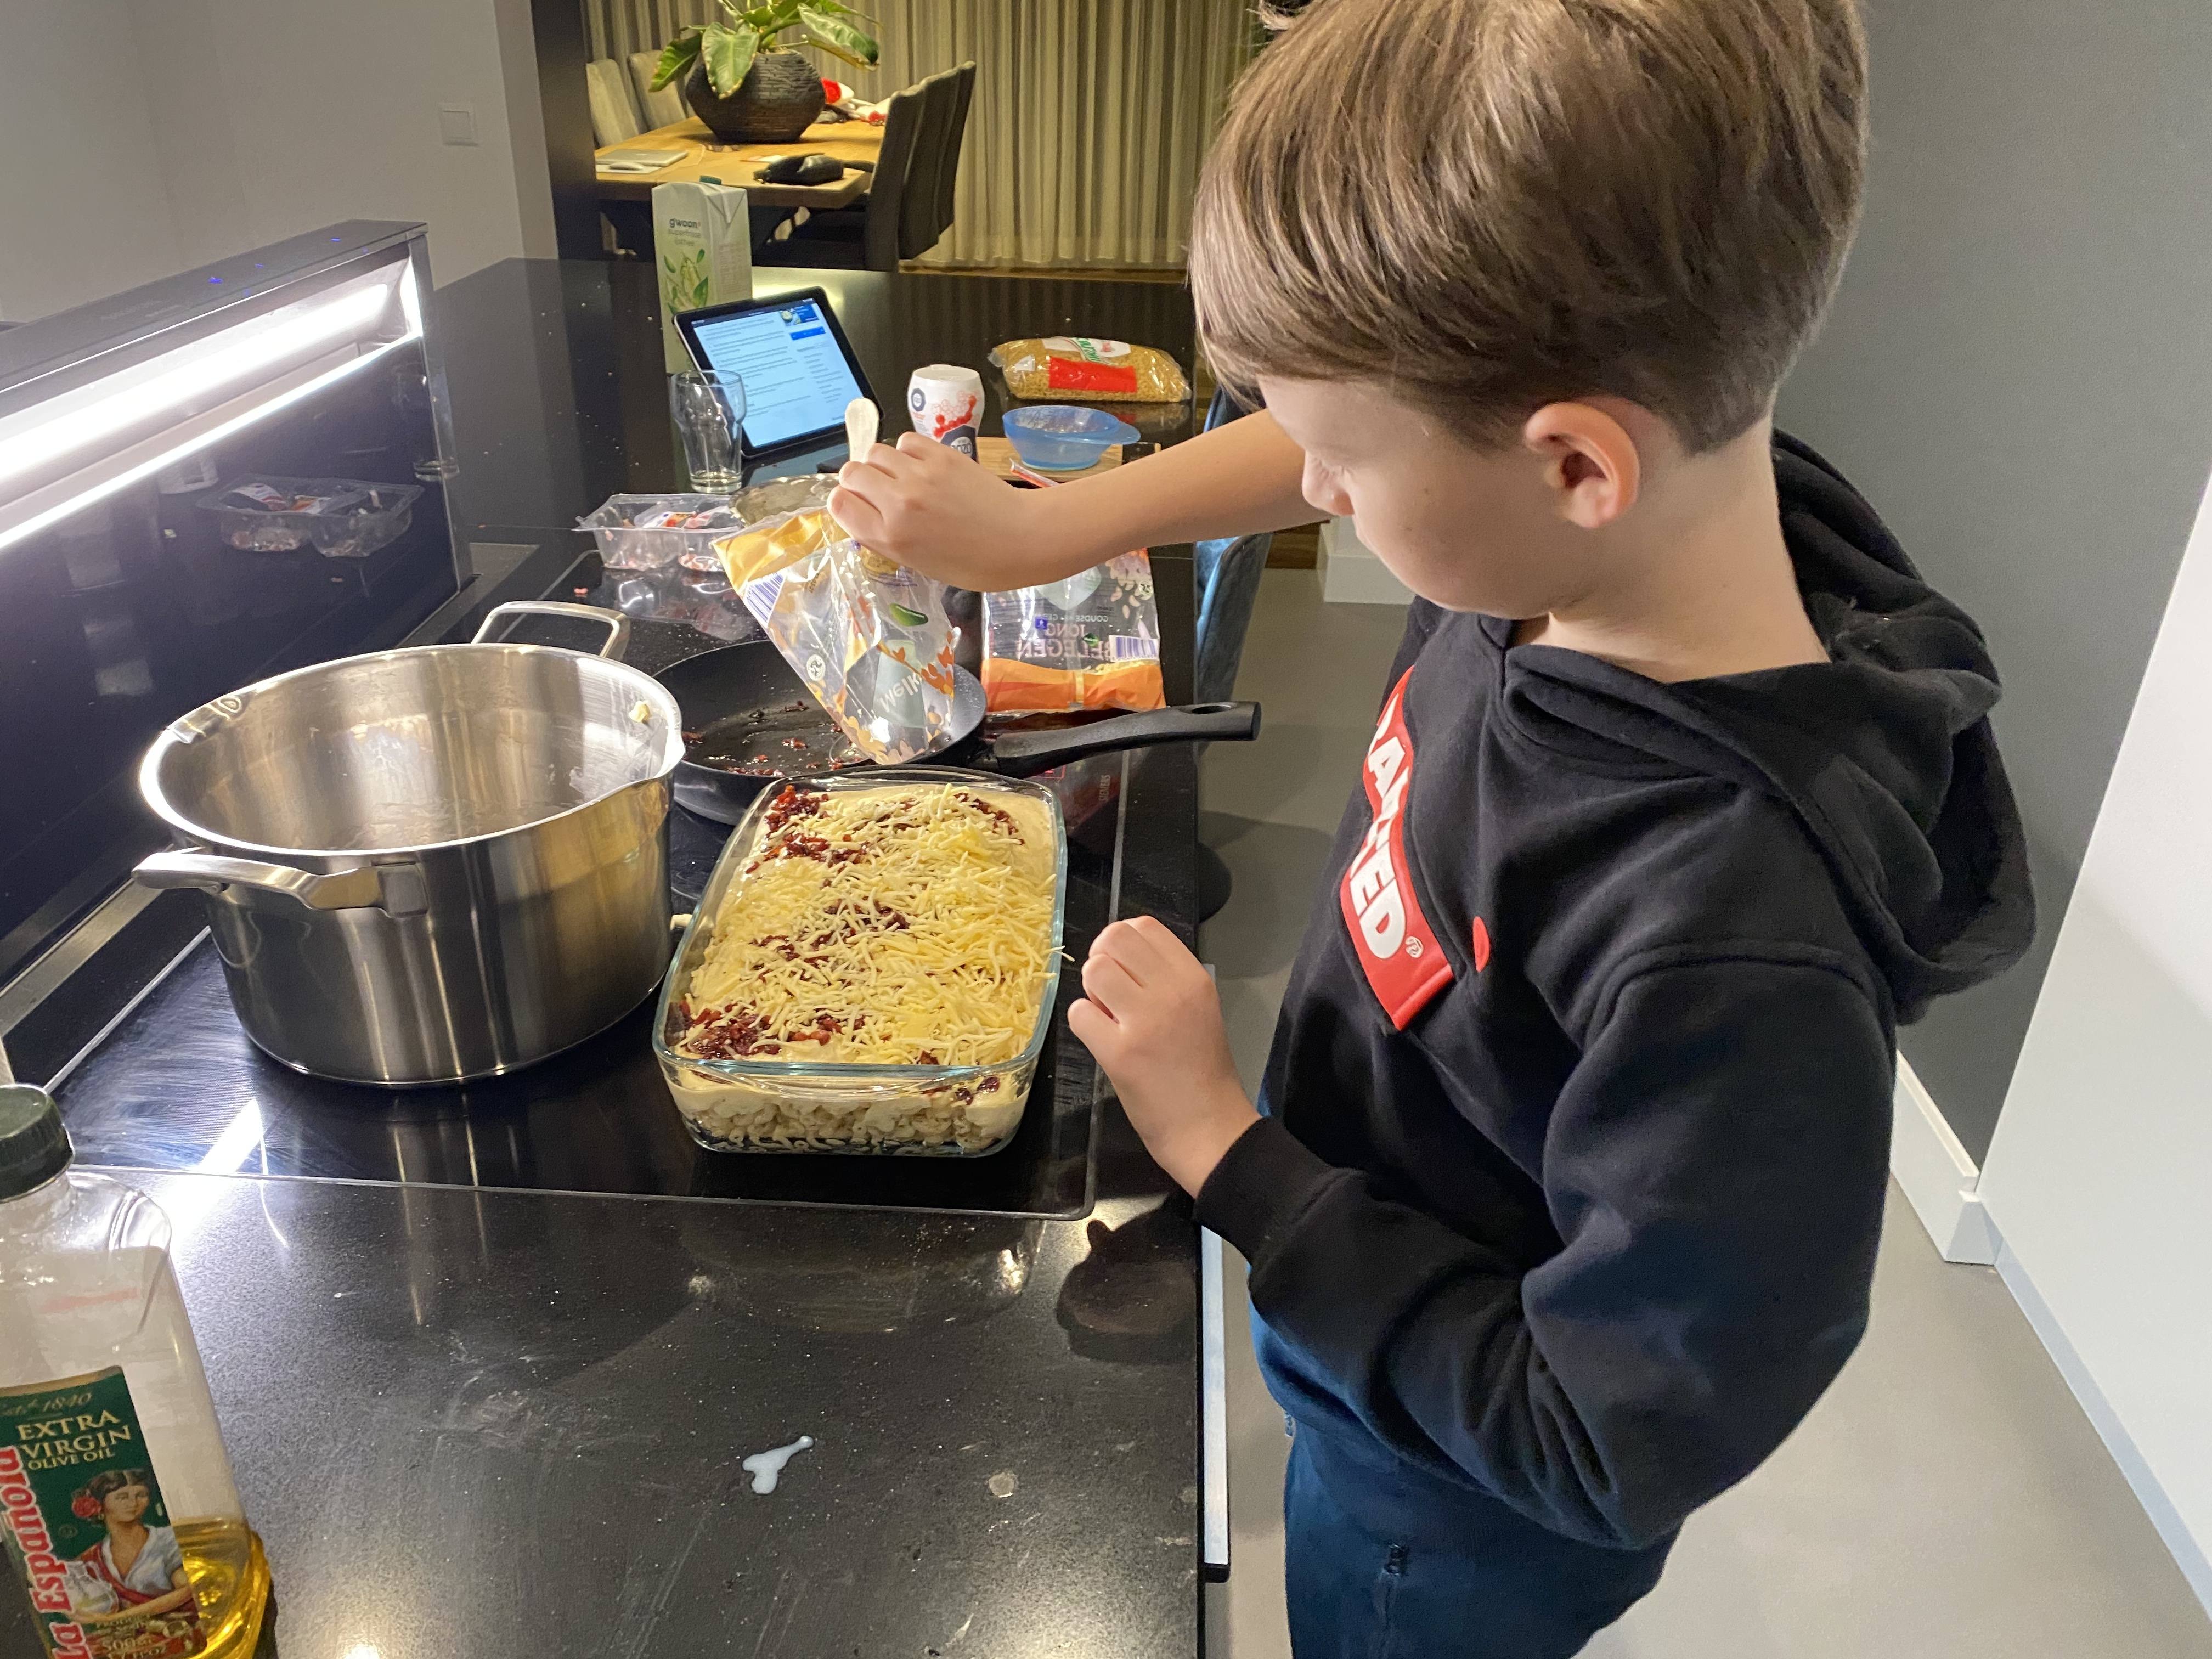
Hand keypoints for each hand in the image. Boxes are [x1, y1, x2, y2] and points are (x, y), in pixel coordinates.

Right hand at [828, 432, 1054, 588]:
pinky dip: (908, 451)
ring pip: (876, 452)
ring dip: (883, 463)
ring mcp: (919, 475)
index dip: (847, 502)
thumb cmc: (973, 563)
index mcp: (890, 536)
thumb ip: (886, 536)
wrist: (1020, 540)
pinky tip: (923, 466)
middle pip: (851, 472)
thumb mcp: (919, 563)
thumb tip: (864, 511)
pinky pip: (906, 441)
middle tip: (880, 491)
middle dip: (860, 481)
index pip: (839, 503)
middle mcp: (898, 502)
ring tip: (903, 477)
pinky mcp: (942, 454)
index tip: (860, 506)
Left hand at [1069, 916, 1257, 1195]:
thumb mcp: (1199, 1008)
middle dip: (1102, 959)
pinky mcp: (1119, 1053)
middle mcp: (1171, 992)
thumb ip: (1165, 978)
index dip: (1122, 942)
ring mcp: (1144, 1022)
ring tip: (1106, 1017)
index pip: (1145, 926)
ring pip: (1093, 971)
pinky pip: (1079, 1013)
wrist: (1208, 1127)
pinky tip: (1102, 1040)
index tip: (1123, 969)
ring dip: (1091, 991)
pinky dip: (1083, 1024)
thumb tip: (1117, 957)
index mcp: (1194, 978)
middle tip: (1108, 991)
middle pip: (1114, 938)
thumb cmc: (1201, 1070)